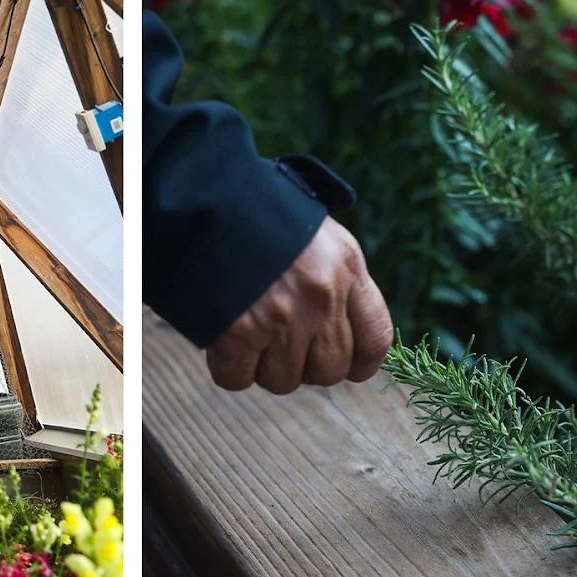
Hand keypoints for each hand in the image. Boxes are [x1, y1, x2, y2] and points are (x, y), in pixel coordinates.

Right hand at [207, 216, 392, 393]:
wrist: (201, 196)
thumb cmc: (255, 211)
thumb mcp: (313, 231)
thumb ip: (332, 274)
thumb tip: (334, 326)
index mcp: (346, 265)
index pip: (375, 340)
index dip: (359, 363)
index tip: (344, 365)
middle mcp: (321, 296)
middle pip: (329, 371)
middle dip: (303, 366)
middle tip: (278, 344)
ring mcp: (281, 317)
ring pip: (283, 380)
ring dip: (262, 367)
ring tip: (246, 335)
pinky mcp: (237, 332)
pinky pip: (237, 378)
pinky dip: (227, 368)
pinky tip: (221, 342)